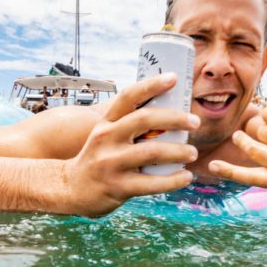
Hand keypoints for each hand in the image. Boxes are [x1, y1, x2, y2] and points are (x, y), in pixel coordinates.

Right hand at [63, 73, 199, 216]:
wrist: (70, 188)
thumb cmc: (99, 157)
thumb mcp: (105, 133)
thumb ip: (129, 123)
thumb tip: (169, 108)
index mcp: (107, 122)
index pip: (129, 96)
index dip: (152, 84)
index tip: (174, 78)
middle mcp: (107, 138)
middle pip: (145, 119)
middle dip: (175, 118)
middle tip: (195, 122)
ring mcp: (111, 163)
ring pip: (152, 151)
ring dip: (179, 151)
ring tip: (193, 153)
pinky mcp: (117, 187)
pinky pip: (151, 183)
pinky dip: (173, 180)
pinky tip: (186, 177)